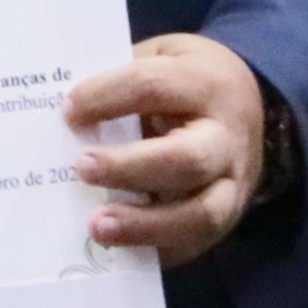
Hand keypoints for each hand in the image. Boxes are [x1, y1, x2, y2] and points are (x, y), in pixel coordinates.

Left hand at [63, 33, 264, 268]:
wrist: (247, 105)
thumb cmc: (183, 83)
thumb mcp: (159, 60)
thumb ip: (119, 81)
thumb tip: (61, 113)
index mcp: (205, 84)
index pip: (153, 87)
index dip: (107, 97)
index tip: (68, 111)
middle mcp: (226, 137)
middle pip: (187, 159)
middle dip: (129, 168)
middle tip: (81, 167)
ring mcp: (233, 184)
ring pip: (201, 214)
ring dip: (145, 224)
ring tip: (96, 225)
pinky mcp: (227, 218)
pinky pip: (195, 242)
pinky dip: (155, 247)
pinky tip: (117, 247)